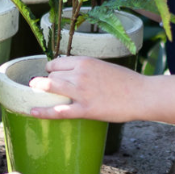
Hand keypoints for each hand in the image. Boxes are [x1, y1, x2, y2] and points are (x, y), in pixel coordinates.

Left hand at [29, 56, 146, 121]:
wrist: (142, 95)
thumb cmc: (126, 82)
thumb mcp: (104, 67)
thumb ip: (87, 70)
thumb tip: (73, 74)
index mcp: (85, 62)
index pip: (57, 63)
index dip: (51, 69)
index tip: (50, 75)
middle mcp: (80, 74)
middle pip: (51, 75)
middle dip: (45, 80)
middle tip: (44, 86)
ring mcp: (81, 92)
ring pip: (50, 87)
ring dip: (39, 90)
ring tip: (32, 92)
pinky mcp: (85, 109)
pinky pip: (58, 111)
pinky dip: (43, 111)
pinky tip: (32, 111)